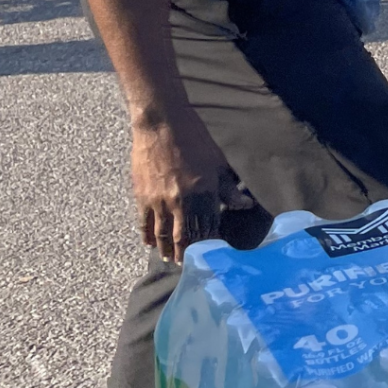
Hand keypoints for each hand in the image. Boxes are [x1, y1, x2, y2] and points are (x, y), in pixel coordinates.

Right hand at [130, 110, 254, 263]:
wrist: (161, 122)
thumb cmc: (194, 137)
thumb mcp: (217, 161)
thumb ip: (229, 188)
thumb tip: (246, 206)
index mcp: (203, 192)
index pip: (208, 227)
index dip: (209, 243)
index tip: (211, 253)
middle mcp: (181, 201)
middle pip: (184, 237)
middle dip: (186, 253)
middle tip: (187, 265)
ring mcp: (159, 200)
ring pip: (162, 235)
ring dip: (167, 250)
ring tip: (170, 259)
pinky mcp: (142, 196)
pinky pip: (144, 224)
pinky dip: (147, 237)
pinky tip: (150, 244)